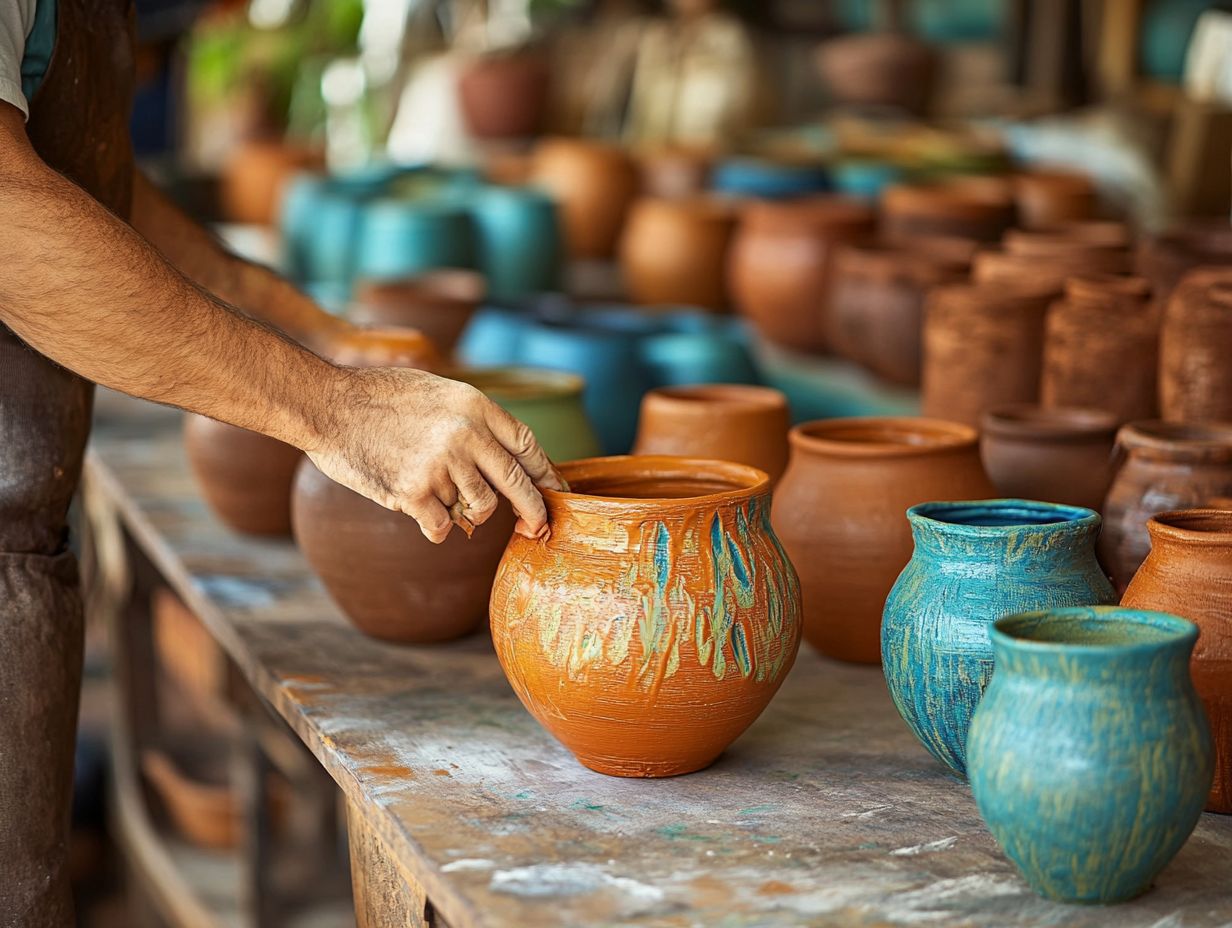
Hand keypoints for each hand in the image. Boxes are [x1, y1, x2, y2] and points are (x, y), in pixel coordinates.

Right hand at [307, 367, 565, 542]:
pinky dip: (435, 529)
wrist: (326, 405)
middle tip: (540, 530)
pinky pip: (443, 528)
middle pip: (517, 484)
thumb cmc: (376, 397)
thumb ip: (470, 420)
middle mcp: (466, 434)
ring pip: (480, 509)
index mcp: (475, 406)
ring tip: (439, 497)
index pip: (527, 444)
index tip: (557, 491)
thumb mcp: (435, 390)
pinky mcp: (415, 493)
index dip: (546, 472)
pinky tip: (420, 516)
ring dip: (465, 512)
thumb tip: (503, 458)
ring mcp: (442, 465)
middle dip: (534, 512)